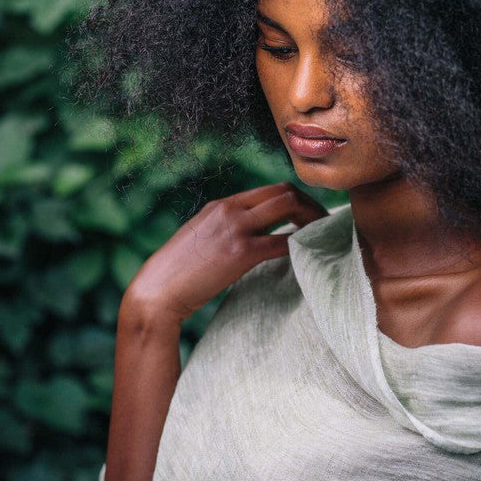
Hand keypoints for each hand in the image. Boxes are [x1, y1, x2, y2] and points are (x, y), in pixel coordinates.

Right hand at [120, 182, 328, 326]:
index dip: (295, 200)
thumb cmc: (178, 272)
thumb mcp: (202, 238)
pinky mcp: (241, 252)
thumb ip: (226, 230)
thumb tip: (252, 238)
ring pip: (289, 206)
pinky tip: (309, 255)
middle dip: (310, 205)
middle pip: (284, 191)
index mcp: (222, 205)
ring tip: (323, 236)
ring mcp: (236, 228)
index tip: (308, 217)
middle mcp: (230, 209)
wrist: (158, 290)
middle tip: (323, 225)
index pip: (270, 189)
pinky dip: (301, 245)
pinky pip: (284, 241)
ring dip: (312, 219)